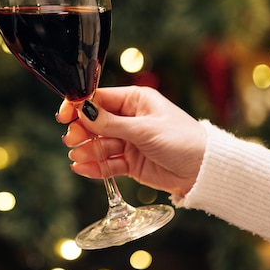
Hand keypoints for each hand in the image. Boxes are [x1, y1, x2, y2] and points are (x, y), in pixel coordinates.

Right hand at [56, 86, 206, 196]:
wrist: (204, 170)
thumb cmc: (182, 140)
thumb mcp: (144, 130)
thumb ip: (111, 123)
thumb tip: (84, 111)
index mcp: (135, 101)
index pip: (99, 99)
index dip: (79, 106)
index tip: (64, 115)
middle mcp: (130, 119)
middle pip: (95, 123)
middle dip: (82, 131)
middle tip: (72, 139)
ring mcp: (129, 141)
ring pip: (99, 144)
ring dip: (87, 150)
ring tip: (77, 156)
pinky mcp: (131, 163)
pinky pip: (108, 163)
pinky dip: (94, 166)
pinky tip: (81, 168)